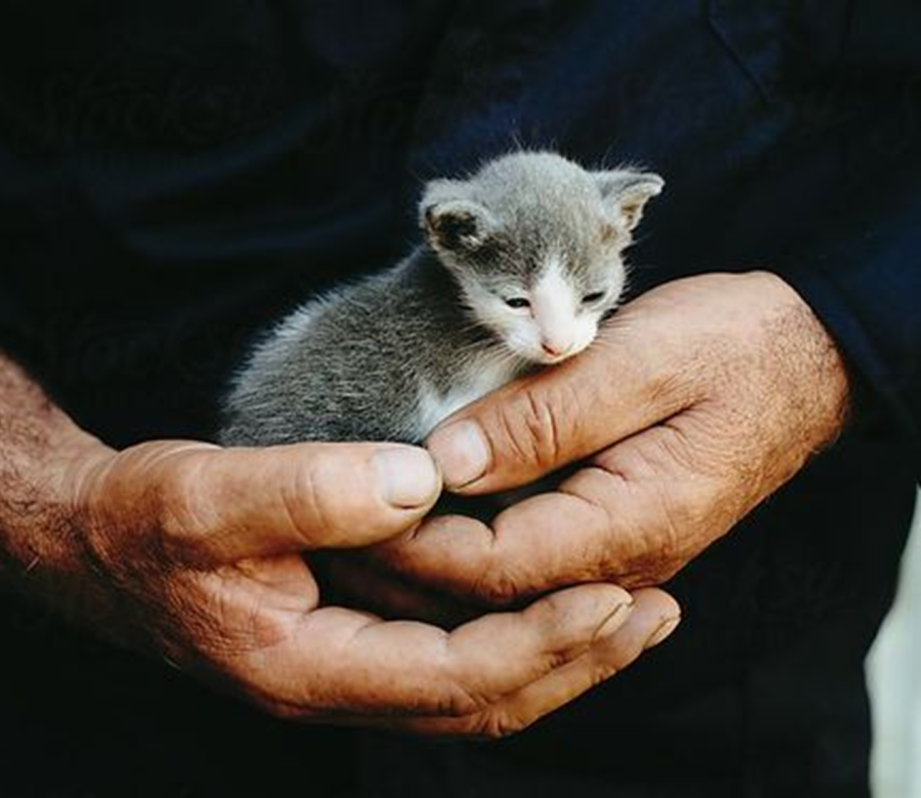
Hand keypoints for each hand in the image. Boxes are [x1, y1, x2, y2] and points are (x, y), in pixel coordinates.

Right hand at [0, 333, 678, 739]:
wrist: (91, 543)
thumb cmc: (144, 520)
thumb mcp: (212, 495)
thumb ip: (313, 491)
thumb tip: (420, 483)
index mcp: (308, 667)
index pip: (456, 678)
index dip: (543, 642)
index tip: (617, 595)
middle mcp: (333, 687)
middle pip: (483, 706)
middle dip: (576, 665)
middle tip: (660, 614)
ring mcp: (339, 674)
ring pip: (470, 694)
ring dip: (554, 657)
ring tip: (633, 613)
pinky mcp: (342, 645)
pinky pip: (445, 665)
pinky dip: (508, 640)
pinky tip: (542, 599)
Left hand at [362, 272, 849, 603]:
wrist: (805, 356)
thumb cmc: (731, 346)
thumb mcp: (640, 358)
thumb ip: (545, 416)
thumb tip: (445, 462)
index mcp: (628, 525)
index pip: (489, 569)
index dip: (407, 545)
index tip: (342, 508)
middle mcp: (618, 561)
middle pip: (484, 596)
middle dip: (401, 568)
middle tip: (320, 533)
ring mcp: (613, 555)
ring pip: (498, 588)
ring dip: (424, 564)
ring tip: (346, 530)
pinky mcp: (604, 533)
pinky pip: (520, 562)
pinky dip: (461, 547)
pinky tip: (415, 514)